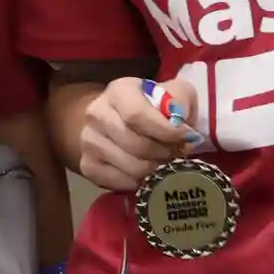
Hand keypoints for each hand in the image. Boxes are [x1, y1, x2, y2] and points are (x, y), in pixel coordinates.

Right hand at [76, 77, 198, 193]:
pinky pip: (118, 182)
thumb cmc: (152, 106)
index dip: (165, 131)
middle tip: (177, 153)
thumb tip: (181, 125)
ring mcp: (88, 140)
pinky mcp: (87, 165)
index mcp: (119, 91)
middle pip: (135, 144)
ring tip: (164, 162)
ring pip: (129, 166)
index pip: (137, 115)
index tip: (186, 138)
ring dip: (153, 169)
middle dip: (163, 153)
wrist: (118, 120)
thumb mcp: (173, 92)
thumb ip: (181, 101)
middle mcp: (97, 113)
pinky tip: (147, 173)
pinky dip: (138, 182)